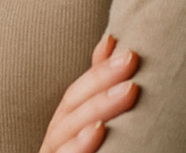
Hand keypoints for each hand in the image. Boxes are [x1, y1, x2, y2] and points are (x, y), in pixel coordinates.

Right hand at [38, 34, 140, 152]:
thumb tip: (112, 42)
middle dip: (100, 81)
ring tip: (130, 89)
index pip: (76, 95)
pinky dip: (79, 145)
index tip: (126, 50)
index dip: (99, 71)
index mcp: (63, 129)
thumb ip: (100, 91)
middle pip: (71, 107)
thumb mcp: (94, 126)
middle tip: (131, 59)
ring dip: (98, 107)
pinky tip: (98, 130)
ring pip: (66, 129)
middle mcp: (55, 141)